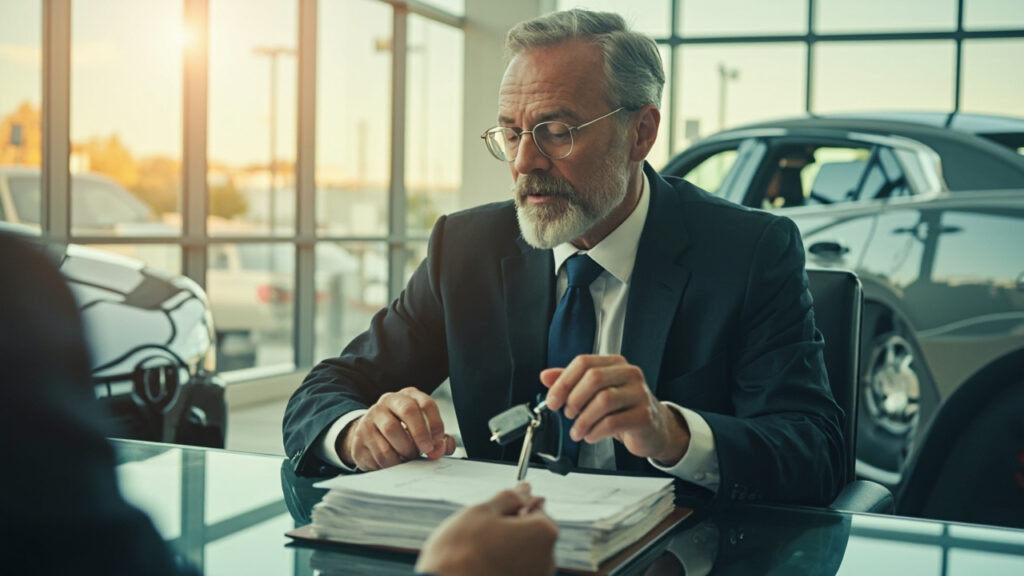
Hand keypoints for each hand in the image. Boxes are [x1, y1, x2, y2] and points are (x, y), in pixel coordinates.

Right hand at [337, 387, 455, 470]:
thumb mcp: (422, 430)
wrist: (370, 435)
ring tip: (410, 457)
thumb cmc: (403, 431)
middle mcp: (388, 402)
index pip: (426, 403)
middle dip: (420, 433)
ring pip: (391, 432)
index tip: (438, 441)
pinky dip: (391, 463)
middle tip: (426, 450)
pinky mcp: (359, 436)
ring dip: (405, 450)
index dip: (435, 423)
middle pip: (408, 410)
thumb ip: (438, 439)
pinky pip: (378, 452)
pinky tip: (395, 463)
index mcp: (407, 396)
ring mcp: (371, 417)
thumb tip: (442, 447)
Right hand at [416, 484, 557, 575]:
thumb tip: (524, 489)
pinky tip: (480, 565)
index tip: (501, 506)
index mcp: (543, 534)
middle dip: (512, 527)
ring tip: (477, 550)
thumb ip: (508, 498)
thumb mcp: (482, 512)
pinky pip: (515, 570)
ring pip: (523, 554)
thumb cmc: (460, 554)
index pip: (538, 509)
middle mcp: (547, 560)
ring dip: (506, 547)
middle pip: (532, 534)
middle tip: (482, 529)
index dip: (517, 504)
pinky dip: (501, 565)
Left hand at [542, 354, 689, 464]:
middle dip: (573, 399)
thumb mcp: (596, 392)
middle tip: (567, 415)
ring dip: (583, 420)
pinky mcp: (644, 416)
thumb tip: (545, 376)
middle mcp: (630, 374)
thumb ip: (571, 382)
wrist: (654, 429)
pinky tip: (591, 436)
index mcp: (615, 364)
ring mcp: (640, 394)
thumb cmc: (622, 409)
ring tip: (578, 431)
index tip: (552, 400)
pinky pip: (613, 423)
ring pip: (603, 401)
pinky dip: (595, 432)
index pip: (584, 363)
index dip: (563, 382)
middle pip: (593, 379)